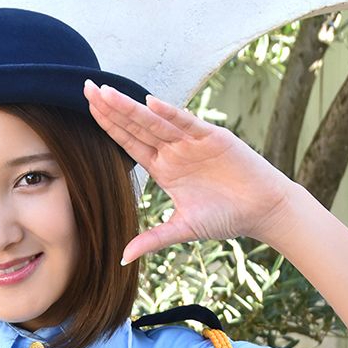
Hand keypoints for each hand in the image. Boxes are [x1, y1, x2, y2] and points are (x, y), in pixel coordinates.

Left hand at [83, 79, 297, 259]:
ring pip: (155, 121)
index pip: (129, 143)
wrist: (262, 210)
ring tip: (106, 93)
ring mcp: (192, 142)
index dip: (108, 127)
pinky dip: (171, 114)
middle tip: (85, 88)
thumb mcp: (183, 230)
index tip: (86, 110)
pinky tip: (150, 103)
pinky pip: (188, 123)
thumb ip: (153, 239)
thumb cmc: (226, 217)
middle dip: (111, 108)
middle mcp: (174, 150)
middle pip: (136, 126)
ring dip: (131, 107)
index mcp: (164, 168)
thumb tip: (122, 259)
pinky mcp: (213, 138)